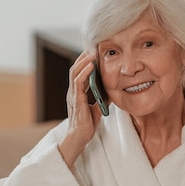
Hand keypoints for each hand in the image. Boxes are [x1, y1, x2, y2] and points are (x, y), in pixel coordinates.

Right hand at [59, 51, 102, 167]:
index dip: (85, 62)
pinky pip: (78, 82)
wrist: (80, 138)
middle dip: (83, 57)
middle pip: (75, 69)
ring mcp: (73, 95)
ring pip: (74, 72)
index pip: (79, 73)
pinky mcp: (76, 100)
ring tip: (92, 52)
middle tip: (93, 47)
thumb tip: (112, 91)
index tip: (94, 53)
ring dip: (83, 61)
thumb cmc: (87, 125)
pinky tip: (91, 65)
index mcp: (77, 94)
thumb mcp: (98, 109)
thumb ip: (102, 99)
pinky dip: (84, 71)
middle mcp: (73, 92)